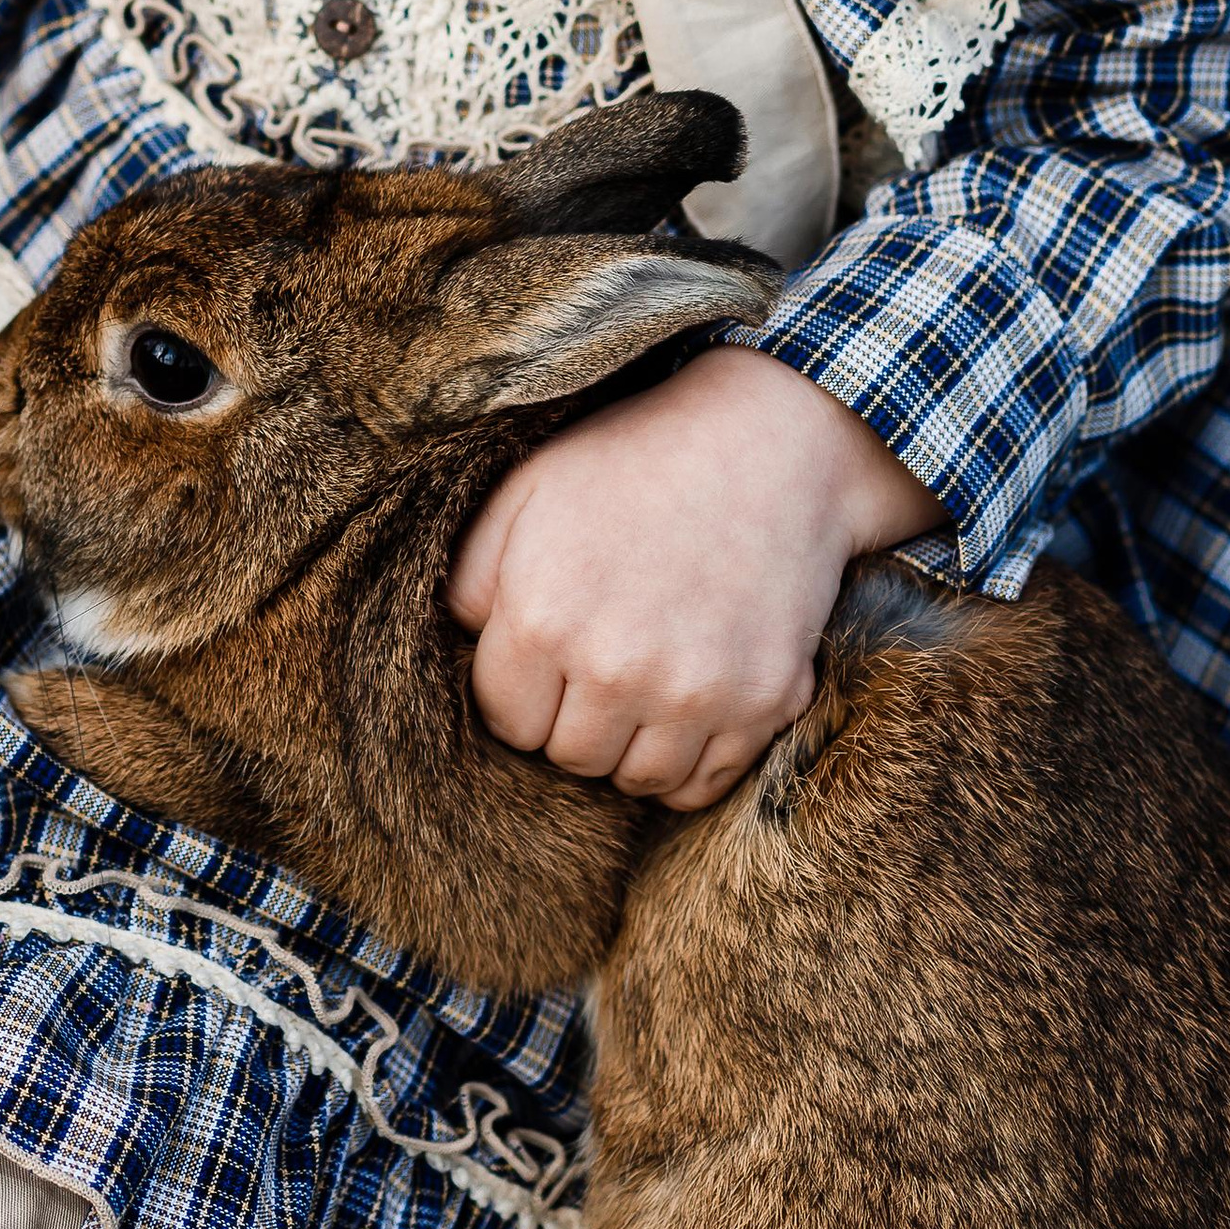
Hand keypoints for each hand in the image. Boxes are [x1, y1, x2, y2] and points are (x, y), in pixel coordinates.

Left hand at [446, 347, 944, 812]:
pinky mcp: (763, 703)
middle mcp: (616, 668)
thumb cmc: (635, 461)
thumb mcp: (526, 490)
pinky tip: (687, 703)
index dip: (522, 688)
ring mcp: (696, 692)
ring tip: (643, 680)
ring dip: (630, 744)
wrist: (770, 443)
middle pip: (571, 757)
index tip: (549, 654)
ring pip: (636, 780)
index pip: (506, 722)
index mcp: (543, 616)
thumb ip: (469, 578)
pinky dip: (689, 761)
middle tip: (600, 660)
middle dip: (575, 716)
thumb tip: (459, 646)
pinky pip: (702, 785)